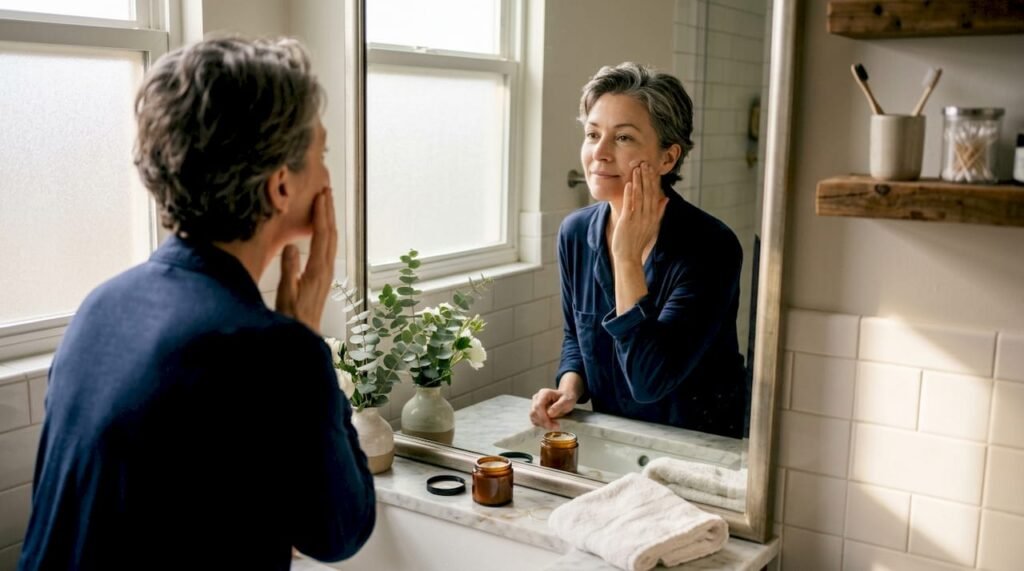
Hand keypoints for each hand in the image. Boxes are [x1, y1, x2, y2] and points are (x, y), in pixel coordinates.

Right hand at [275, 187, 336, 332]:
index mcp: (316, 270)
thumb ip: (289, 270)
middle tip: (326, 190)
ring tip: (325, 203)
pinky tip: (321, 229)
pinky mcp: (323, 276)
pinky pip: (327, 248)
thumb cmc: (291, 317)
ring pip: (331, 240)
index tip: (320, 195)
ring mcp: (326, 272)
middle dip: (329, 211)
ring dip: (329, 220)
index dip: (321, 214)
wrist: (303, 334)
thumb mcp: (285, 294)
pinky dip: (326, 232)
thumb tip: (292, 246)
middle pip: (330, 234)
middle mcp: (325, 269)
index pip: (321, 236)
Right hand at [529, 373, 583, 429]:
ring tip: (554, 425)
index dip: (543, 417)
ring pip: (533, 417)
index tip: (552, 425)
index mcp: (544, 393)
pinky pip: (534, 419)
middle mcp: (537, 398)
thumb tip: (549, 414)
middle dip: (543, 422)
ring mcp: (534, 404)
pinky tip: (550, 424)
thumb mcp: (566, 401)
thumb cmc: (567, 398)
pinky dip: (541, 424)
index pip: (538, 406)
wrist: (566, 397)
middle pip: (534, 412)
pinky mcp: (535, 411)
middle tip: (555, 427)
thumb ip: (558, 406)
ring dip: (542, 424)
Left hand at [610, 161, 667, 263]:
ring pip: (640, 197)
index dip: (654, 181)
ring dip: (638, 182)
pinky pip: (629, 206)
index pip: (655, 194)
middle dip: (647, 178)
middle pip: (649, 193)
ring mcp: (638, 219)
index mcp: (653, 216)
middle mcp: (648, 216)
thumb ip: (659, 211)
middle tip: (645, 163)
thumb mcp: (652, 226)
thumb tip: (666, 198)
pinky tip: (629, 184)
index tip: (652, 168)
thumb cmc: (638, 241)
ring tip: (637, 169)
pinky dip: (629, 194)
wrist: (629, 257)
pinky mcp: (627, 222)